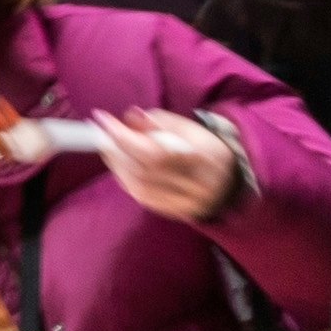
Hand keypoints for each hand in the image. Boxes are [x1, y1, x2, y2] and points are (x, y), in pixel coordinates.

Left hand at [99, 106, 242, 223]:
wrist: (229, 182)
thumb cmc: (204, 148)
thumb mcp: (188, 127)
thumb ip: (158, 121)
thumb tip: (130, 117)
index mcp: (205, 158)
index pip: (157, 152)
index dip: (125, 137)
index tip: (102, 118)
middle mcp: (198, 185)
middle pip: (145, 171)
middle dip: (115, 148)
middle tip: (101, 132)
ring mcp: (188, 203)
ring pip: (140, 187)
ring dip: (116, 164)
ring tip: (109, 146)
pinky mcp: (177, 213)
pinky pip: (143, 197)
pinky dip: (125, 179)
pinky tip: (120, 165)